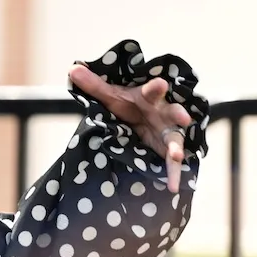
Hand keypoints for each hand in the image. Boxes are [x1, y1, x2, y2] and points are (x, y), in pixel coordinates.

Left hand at [69, 64, 192, 192]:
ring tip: (177, 156)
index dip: (156, 88)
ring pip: (176, 138)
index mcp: (149, 97)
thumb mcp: (110, 95)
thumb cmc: (128, 103)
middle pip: (173, 112)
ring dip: (177, 148)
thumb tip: (72, 69)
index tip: (161, 84)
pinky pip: (173, 162)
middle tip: (184, 117)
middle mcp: (163, 113)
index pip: (153, 90)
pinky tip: (172, 186)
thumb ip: (94, 85)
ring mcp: (168, 131)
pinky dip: (173, 173)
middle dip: (178, 114)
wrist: (138, 117)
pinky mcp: (168, 148)